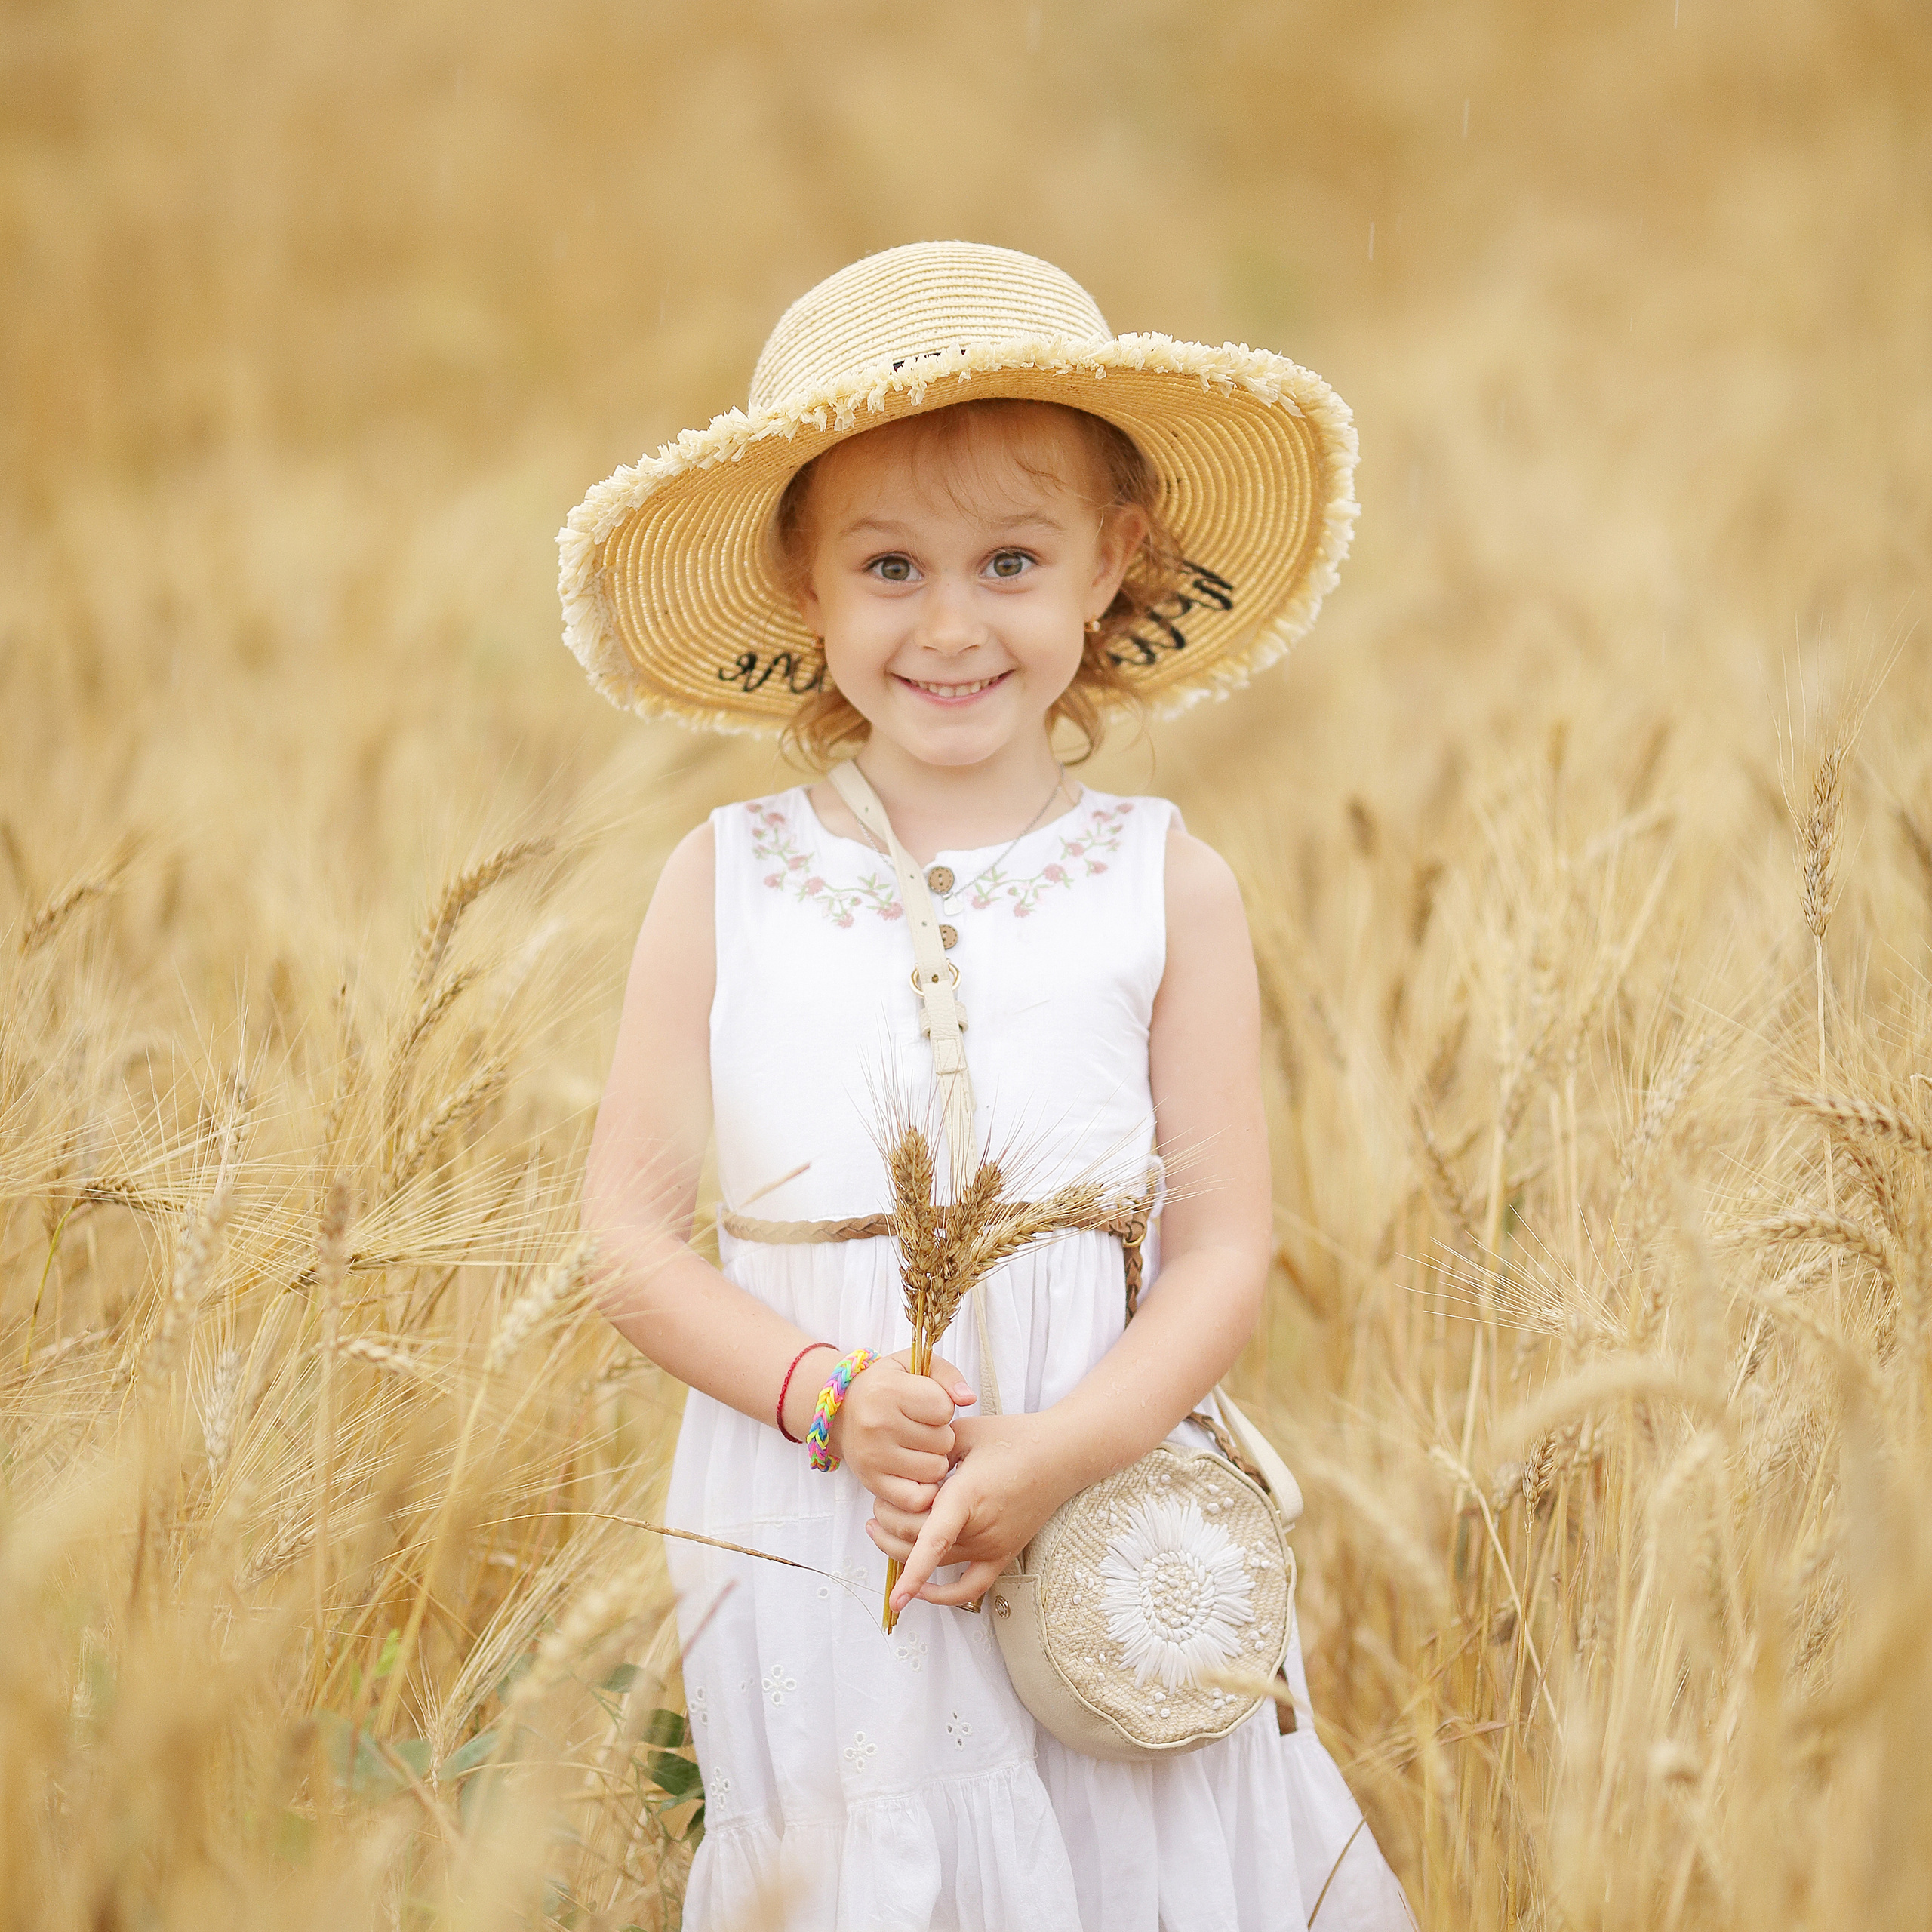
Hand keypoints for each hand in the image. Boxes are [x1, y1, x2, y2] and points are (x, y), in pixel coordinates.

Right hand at [814, 1351, 974, 1518]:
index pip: (945, 1408)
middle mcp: (877, 1425)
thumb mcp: (913, 1364)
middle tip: (921, 1427)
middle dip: (940, 1434)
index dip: (943, 1406)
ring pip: (936, 1470)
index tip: (927, 1405)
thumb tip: (969, 1398)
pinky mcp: (872, 1483)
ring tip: (917, 1446)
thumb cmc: (885, 1386)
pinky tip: (915, 1471)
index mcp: (888, 1390)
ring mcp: (873, 1457)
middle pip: (944, 1441)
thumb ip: (947, 1375)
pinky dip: (923, 1488)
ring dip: (934, 1460)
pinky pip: (917, 1499)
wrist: (842, 1410)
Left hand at [869, 1411, 1075, 1612]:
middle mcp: (980, 1528)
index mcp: (969, 1496)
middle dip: (888, 1527)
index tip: (895, 1598)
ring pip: (937, 1564)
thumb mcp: (964, 1432)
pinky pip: (972, 1587)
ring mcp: (993, 1546)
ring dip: (903, 1552)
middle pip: (920, 1544)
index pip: (935, 1540)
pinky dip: (945, 1596)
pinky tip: (922, 1591)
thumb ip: (931, 1450)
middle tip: (877, 1505)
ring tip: (883, 1526)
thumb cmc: (1013, 1438)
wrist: (1059, 1454)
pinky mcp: (1002, 1554)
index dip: (914, 1572)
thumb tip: (904, 1466)